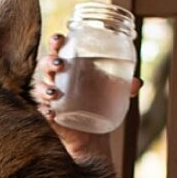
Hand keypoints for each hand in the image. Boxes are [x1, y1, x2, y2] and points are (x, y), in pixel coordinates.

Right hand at [33, 33, 140, 163]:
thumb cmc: (101, 107)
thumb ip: (125, 86)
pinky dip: (44, 111)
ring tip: (53, 91)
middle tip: (59, 64)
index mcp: (70, 69)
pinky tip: (50, 112)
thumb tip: (137, 83)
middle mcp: (57, 81)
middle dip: (49, 62)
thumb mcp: (115, 95)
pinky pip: (42, 111)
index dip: (56, 42)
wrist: (95, 138)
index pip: (59, 49)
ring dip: (43, 87)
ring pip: (39, 87)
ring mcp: (51, 99)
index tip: (59, 39)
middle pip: (45, 65)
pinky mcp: (50, 117)